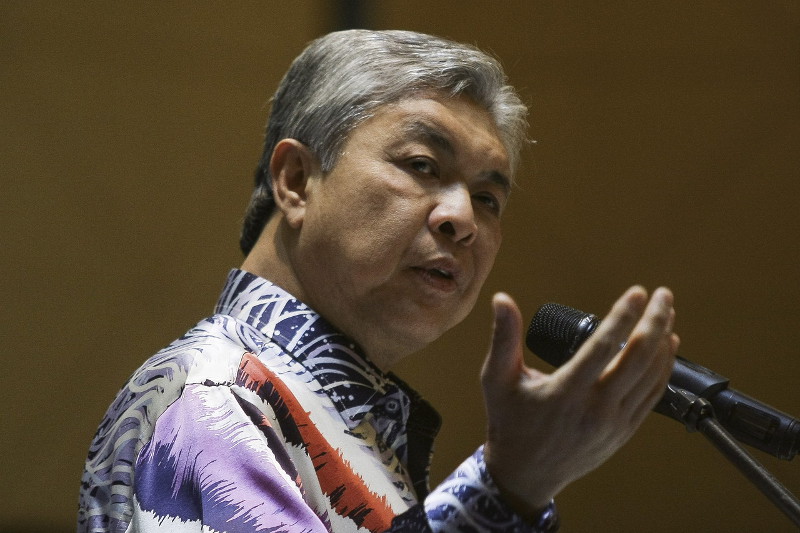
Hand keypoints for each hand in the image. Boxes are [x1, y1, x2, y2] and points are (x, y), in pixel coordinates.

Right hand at [481, 286, 678, 516]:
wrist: (525, 474)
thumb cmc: (509, 421)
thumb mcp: (497, 379)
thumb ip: (504, 337)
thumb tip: (502, 299)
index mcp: (565, 391)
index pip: (604, 346)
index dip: (623, 316)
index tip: (637, 292)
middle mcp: (595, 408)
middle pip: (638, 358)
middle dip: (655, 322)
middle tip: (663, 295)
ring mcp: (613, 423)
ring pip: (651, 376)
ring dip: (663, 342)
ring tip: (668, 313)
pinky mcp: (624, 432)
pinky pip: (652, 396)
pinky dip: (664, 368)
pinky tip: (668, 347)